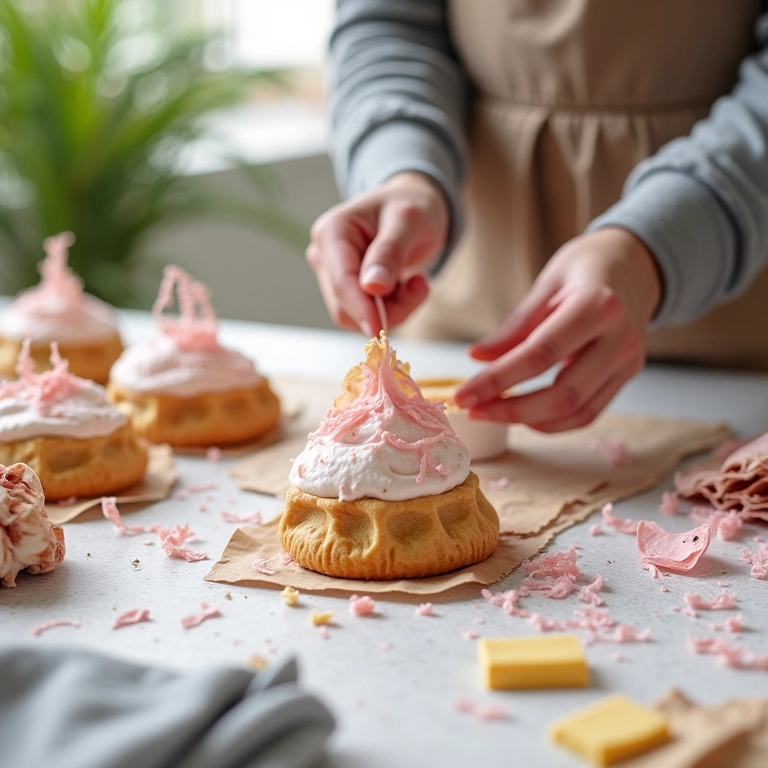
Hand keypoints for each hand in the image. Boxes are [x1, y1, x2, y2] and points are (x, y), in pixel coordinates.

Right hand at [306, 172, 448, 334]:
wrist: (416, 205)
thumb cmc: (413, 205)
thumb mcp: (408, 221)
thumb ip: (390, 252)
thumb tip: (372, 287)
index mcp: (332, 232)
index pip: (341, 282)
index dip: (361, 309)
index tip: (381, 330)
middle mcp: (325, 255)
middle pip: (346, 306)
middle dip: (386, 308)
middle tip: (420, 286)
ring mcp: (333, 274)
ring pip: (357, 316)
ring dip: (394, 309)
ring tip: (416, 282)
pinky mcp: (347, 288)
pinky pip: (367, 315)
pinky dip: (393, 307)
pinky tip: (407, 284)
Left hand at [454, 228, 661, 431]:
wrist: (634, 266)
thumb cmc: (584, 269)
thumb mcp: (546, 285)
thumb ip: (514, 327)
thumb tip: (477, 358)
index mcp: (597, 305)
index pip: (540, 355)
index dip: (497, 380)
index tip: (463, 395)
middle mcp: (620, 337)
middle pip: (563, 392)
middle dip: (511, 409)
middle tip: (473, 410)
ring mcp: (628, 360)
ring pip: (577, 411)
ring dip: (530, 420)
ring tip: (492, 413)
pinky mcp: (627, 375)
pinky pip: (589, 413)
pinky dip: (553, 423)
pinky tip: (524, 416)